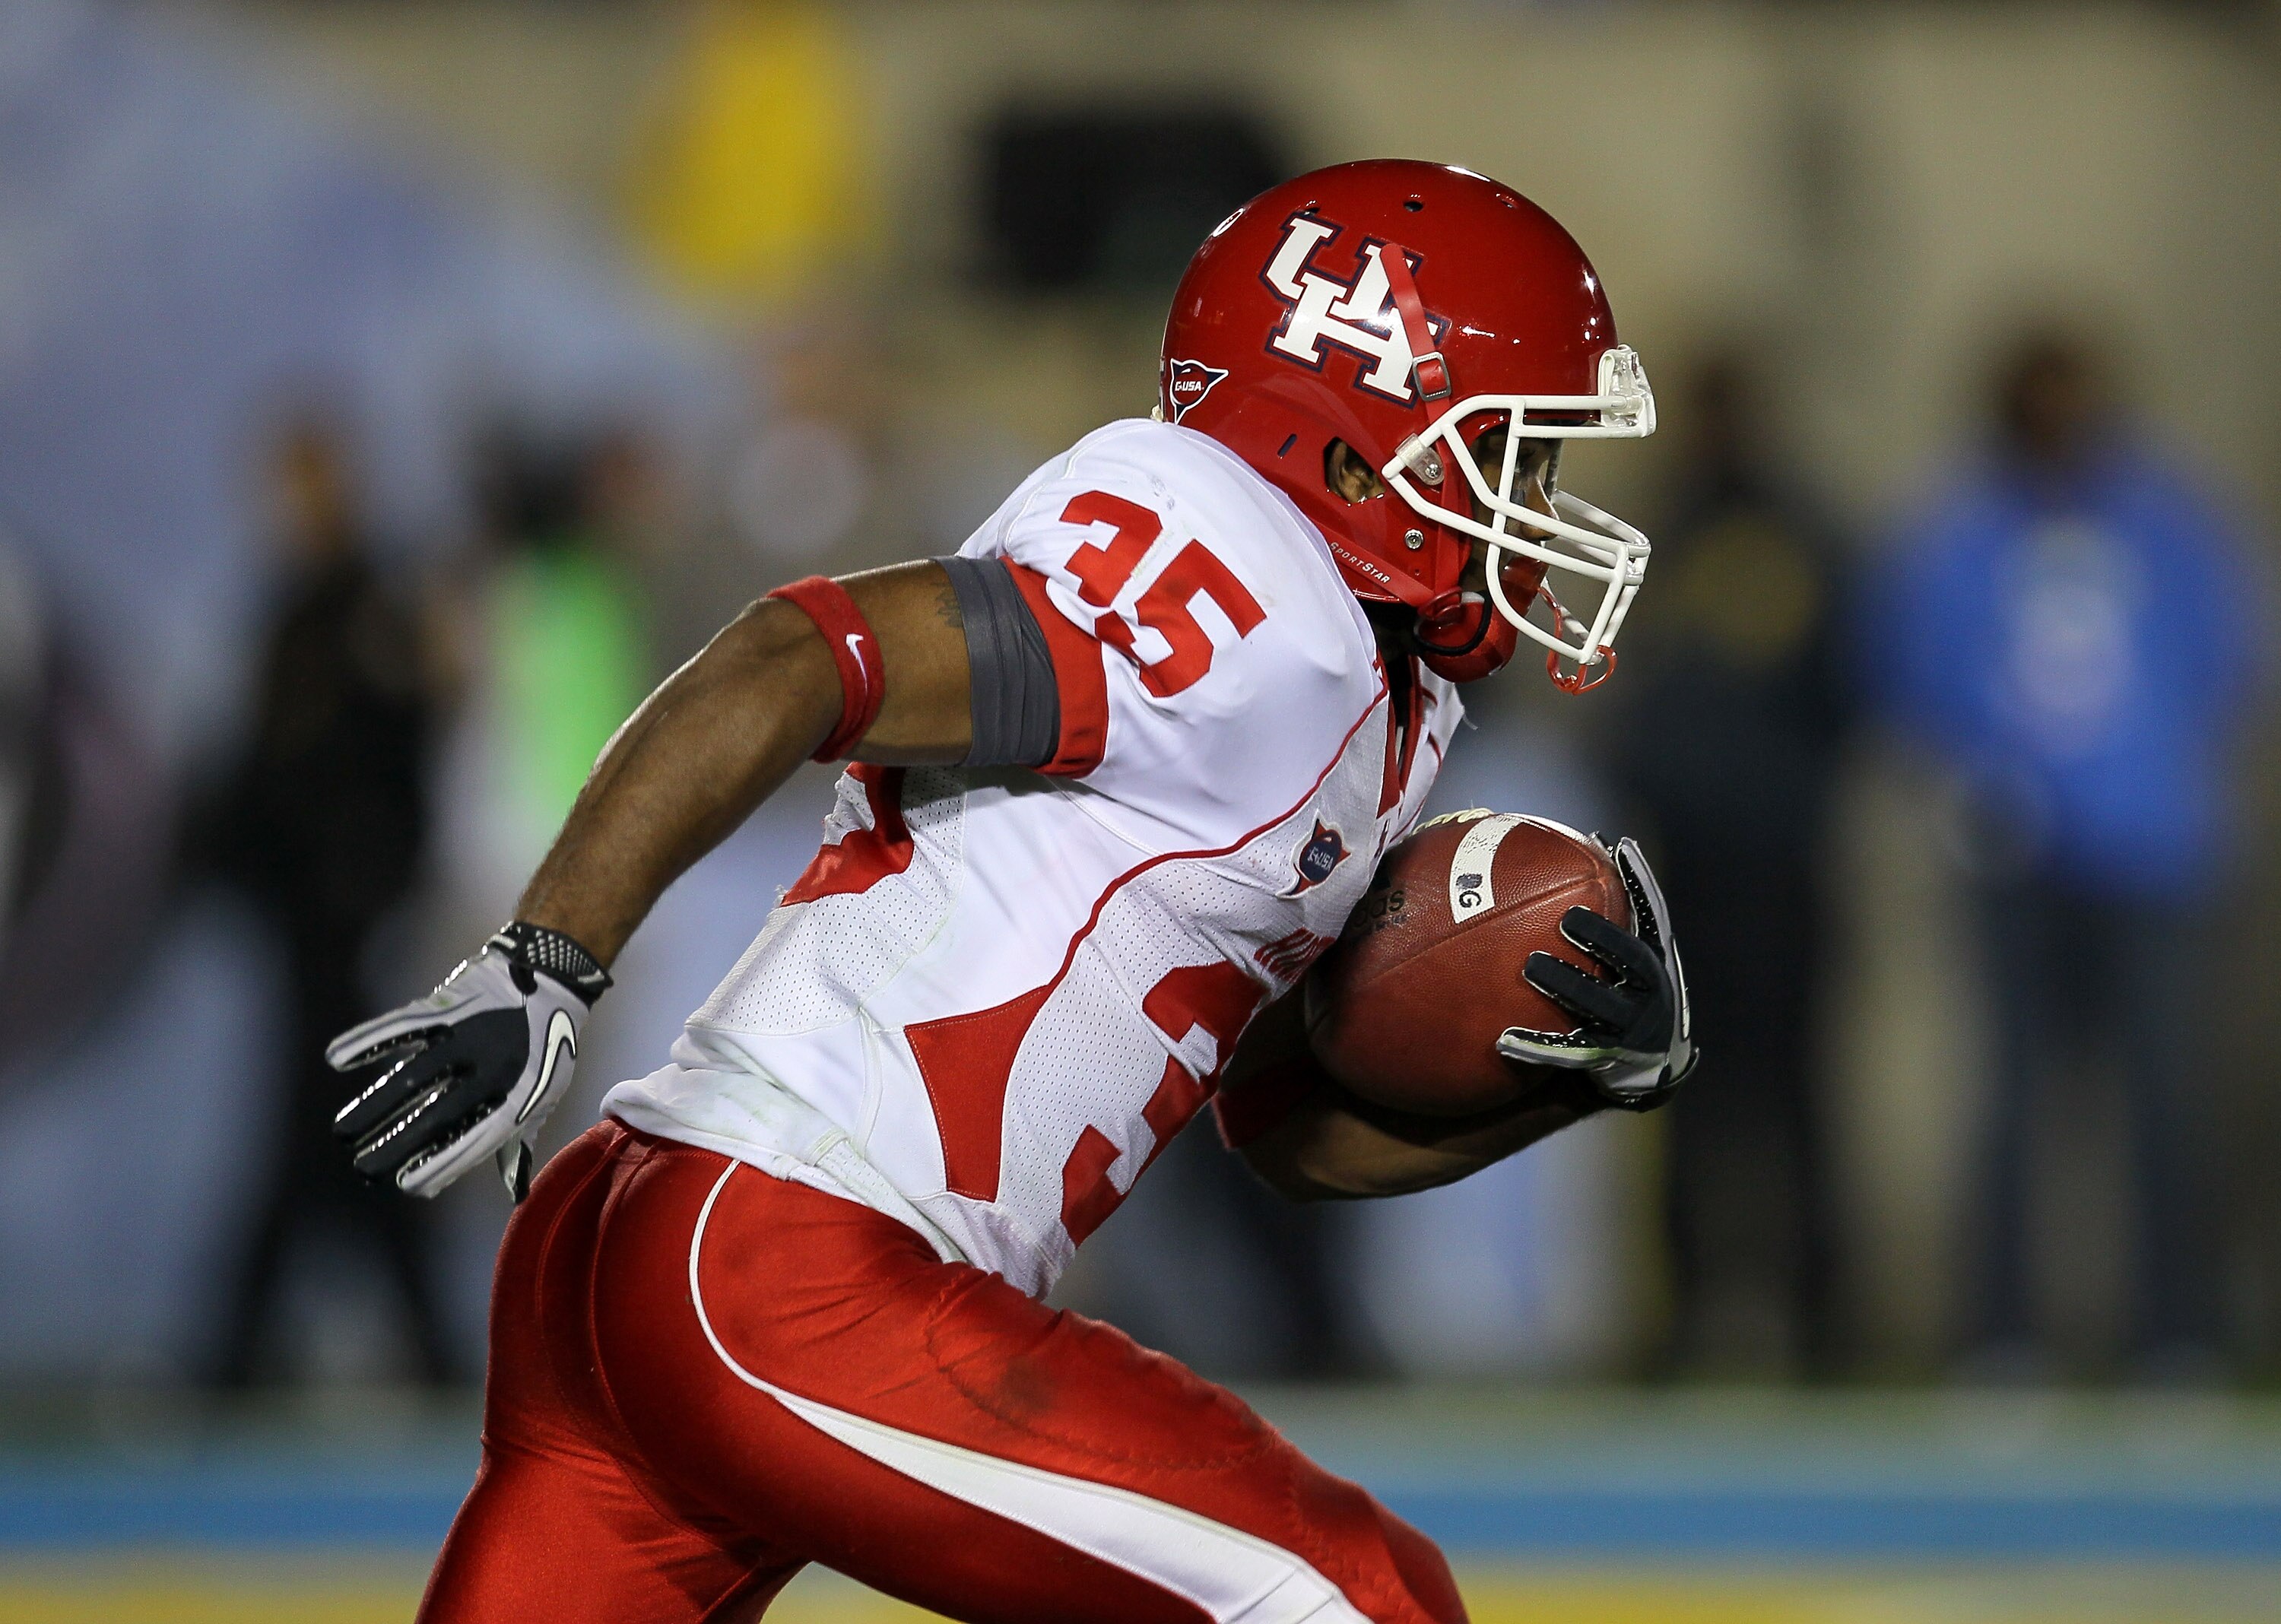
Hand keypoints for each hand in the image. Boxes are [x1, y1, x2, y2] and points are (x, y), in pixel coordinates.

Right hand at [328, 923, 609, 1199]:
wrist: (550, 977)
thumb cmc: (544, 1046)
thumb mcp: (544, 1094)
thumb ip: (519, 1141)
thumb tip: (516, 1193)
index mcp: (519, 1094)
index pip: (476, 1139)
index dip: (443, 1164)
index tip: (408, 1185)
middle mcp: (493, 1068)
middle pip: (438, 1115)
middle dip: (398, 1144)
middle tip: (363, 1169)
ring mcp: (469, 1036)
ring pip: (413, 1077)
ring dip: (375, 1106)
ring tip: (343, 1132)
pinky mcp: (448, 1007)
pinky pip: (403, 1026)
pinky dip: (369, 1040)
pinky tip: (336, 1058)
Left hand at [1495, 836, 1695, 1110]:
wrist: (1653, 1064)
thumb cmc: (1636, 990)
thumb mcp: (1639, 951)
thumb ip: (1626, 906)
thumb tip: (1603, 841)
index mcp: (1656, 963)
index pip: (1654, 918)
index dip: (1641, 885)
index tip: (1616, 853)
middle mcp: (1651, 997)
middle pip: (1631, 965)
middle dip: (1602, 939)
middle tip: (1567, 918)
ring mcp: (1629, 1032)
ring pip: (1598, 1008)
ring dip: (1566, 986)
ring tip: (1531, 966)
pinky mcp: (1604, 1062)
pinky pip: (1566, 1054)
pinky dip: (1537, 1047)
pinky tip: (1503, 1041)